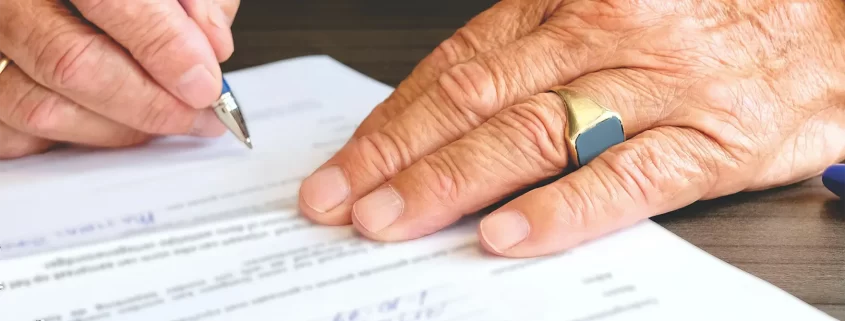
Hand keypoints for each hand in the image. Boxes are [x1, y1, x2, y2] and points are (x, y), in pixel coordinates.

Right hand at [0, 0, 240, 158]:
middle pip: (74, 64)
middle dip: (150, 103)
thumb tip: (212, 48)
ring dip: (120, 128)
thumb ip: (195, 0)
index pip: (113, 0)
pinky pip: (19, 136)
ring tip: (164, 119)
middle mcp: (12, 4)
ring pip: (44, 108)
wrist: (71, 2)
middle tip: (197, 114)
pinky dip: (77, 138)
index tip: (204, 83)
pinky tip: (113, 120)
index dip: (165, 46)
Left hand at [299, 0, 844, 256]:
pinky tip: (507, 237)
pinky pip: (625, 180)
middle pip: (475, 103)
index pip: (454, 67)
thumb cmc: (709, 11)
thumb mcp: (609, 6)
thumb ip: (531, 50)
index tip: (345, 165)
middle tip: (340, 201)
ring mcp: (655, 90)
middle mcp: (603, 38)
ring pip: (532, 137)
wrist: (829, 18)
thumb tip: (447, 108)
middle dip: (396, 158)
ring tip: (393, 221)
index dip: (390, 121)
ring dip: (451, 183)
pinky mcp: (710, 142)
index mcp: (567, 1)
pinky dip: (561, 211)